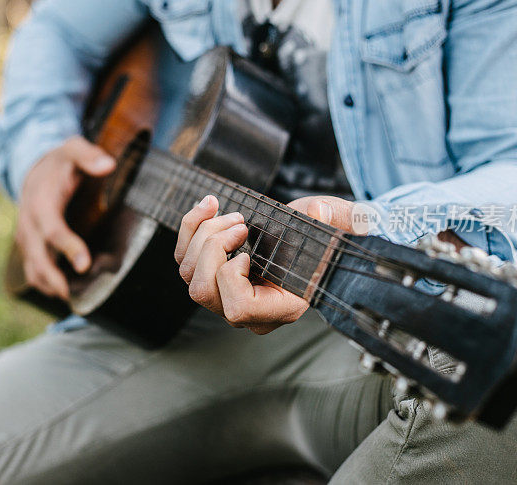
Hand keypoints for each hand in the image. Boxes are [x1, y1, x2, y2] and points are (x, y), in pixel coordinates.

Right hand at [16, 136, 114, 299]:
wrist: (34, 170)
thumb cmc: (60, 162)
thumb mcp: (73, 149)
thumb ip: (88, 155)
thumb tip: (109, 164)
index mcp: (41, 203)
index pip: (52, 229)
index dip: (67, 247)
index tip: (84, 264)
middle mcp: (29, 224)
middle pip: (37, 258)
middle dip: (53, 277)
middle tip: (72, 295)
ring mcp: (27, 239)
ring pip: (32, 270)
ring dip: (49, 286)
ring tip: (73, 301)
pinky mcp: (30, 248)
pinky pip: (33, 272)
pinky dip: (47, 285)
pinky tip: (66, 294)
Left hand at [174, 195, 355, 333]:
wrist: (306, 239)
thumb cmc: (321, 239)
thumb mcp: (331, 227)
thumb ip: (333, 221)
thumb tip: (318, 211)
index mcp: (280, 307)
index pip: (238, 309)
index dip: (232, 278)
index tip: (248, 252)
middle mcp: (247, 311)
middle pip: (202, 291)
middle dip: (213, 247)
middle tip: (241, 223)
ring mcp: (225, 296)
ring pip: (188, 274)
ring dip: (203, 234)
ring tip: (231, 215)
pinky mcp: (210, 276)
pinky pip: (183, 257)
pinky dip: (192, 226)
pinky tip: (210, 205)